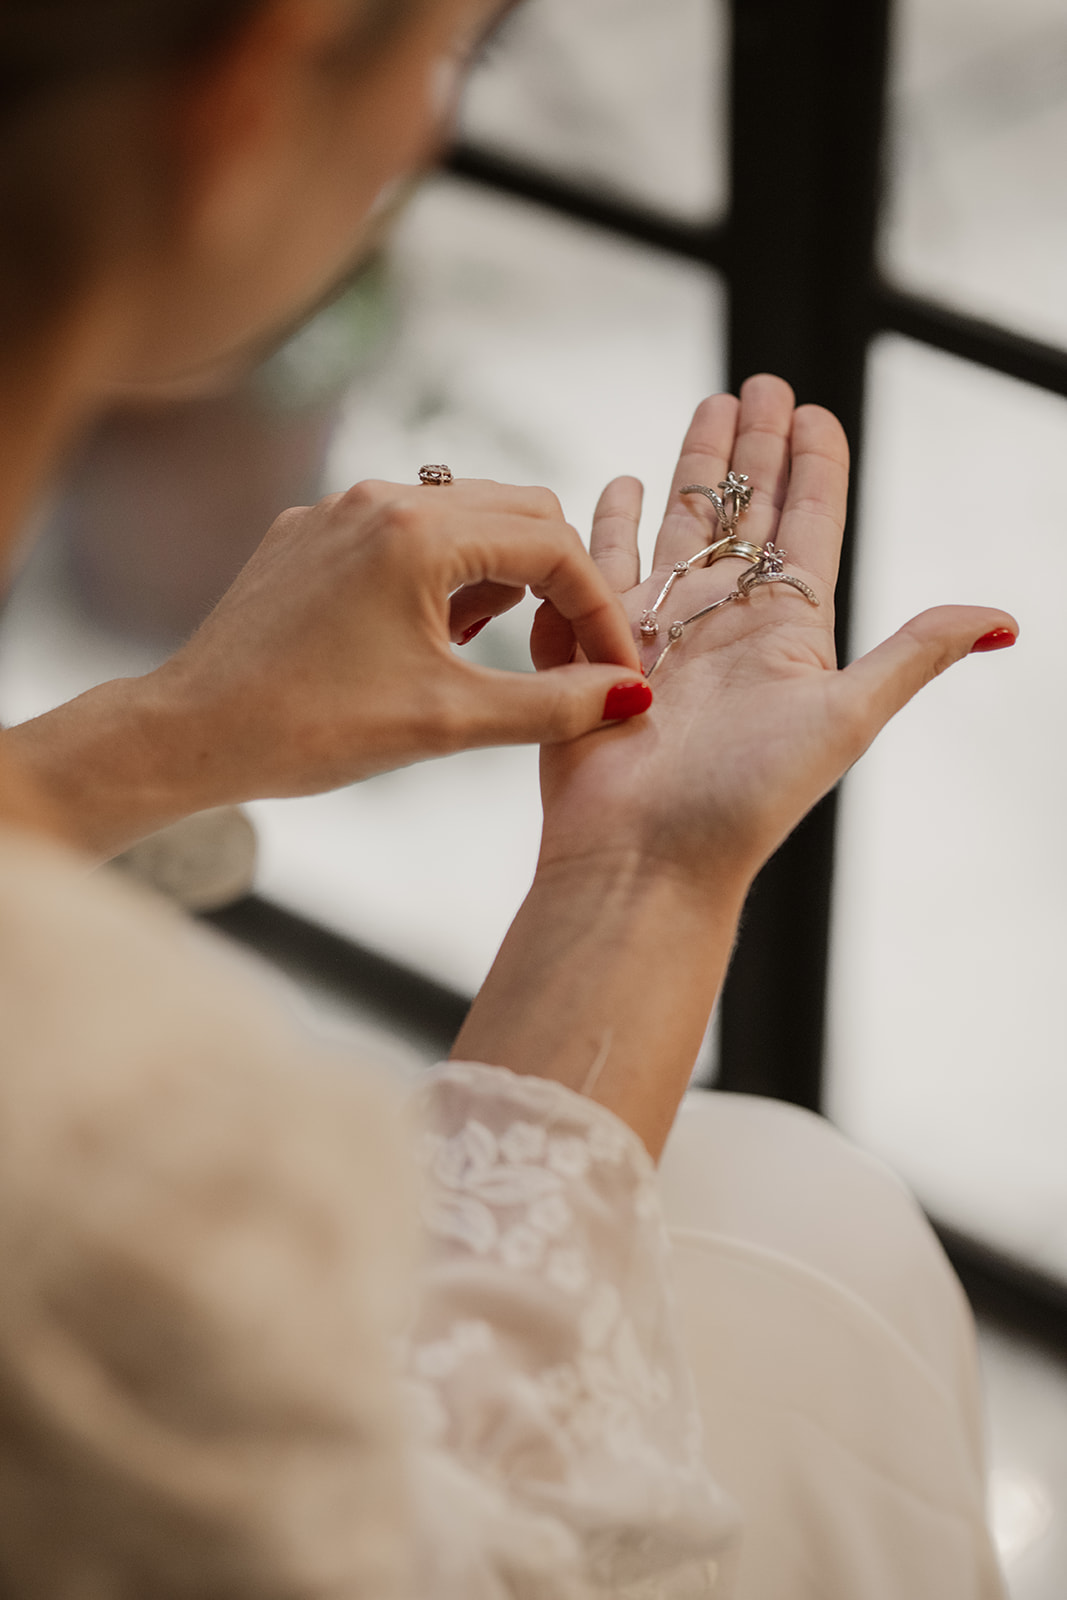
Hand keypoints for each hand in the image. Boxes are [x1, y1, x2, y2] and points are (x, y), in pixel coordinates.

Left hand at [7, 478, 646, 857]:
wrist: (188, 733)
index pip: (556, 548)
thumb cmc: (310, 728)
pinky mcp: (310, 532)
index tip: (618, 669)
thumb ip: (552, 704)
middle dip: (561, 581)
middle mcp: (382, 497)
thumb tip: (631, 693)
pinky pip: (406, 530)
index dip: (601, 611)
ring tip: (496, 647)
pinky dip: (444, 572)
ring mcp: (340, 508)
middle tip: (571, 654)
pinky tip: (434, 634)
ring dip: (503, 573)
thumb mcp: (447, 722)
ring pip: (465, 516)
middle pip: (521, 513)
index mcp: (421, 530)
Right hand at [454, 377, 1015, 1156]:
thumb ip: (915, 653)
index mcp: (786, 632)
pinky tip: (616, 484)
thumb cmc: (743, 799)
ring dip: (689, 469)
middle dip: (751, 448)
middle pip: (742, 513)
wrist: (645, 858)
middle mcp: (724, 626)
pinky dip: (609, 524)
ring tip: (701, 411)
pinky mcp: (598, 650)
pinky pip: (604, 569)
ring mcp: (659, 635)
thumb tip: (1008, 620)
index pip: (806, 528)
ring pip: (679, 528)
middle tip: (758, 384)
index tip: (815, 410)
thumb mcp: (846, 715)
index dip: (814, 467)